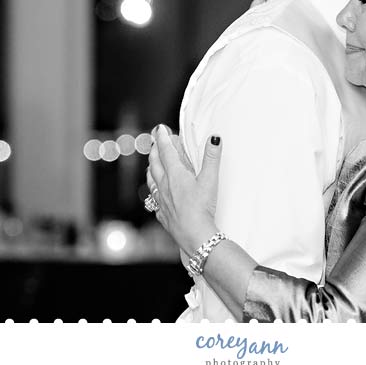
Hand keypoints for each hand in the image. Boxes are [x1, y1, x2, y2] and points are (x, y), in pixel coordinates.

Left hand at [147, 125, 221, 255]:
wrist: (195, 236)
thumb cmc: (202, 208)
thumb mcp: (210, 180)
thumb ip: (211, 157)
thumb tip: (215, 138)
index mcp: (175, 175)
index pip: (166, 151)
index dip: (163, 138)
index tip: (159, 128)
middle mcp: (165, 186)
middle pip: (155, 164)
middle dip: (155, 151)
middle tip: (154, 142)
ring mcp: (162, 201)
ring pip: (152, 181)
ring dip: (151, 170)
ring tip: (151, 165)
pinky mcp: (163, 215)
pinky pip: (154, 200)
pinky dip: (154, 192)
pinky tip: (156, 196)